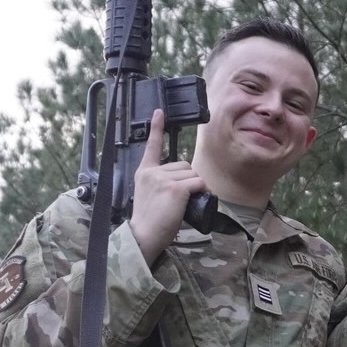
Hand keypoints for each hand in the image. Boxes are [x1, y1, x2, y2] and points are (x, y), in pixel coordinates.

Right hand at [128, 110, 209, 263]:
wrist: (144, 235)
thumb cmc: (150, 220)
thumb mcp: (150, 195)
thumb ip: (162, 182)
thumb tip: (186, 181)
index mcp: (144, 172)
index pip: (151, 146)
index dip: (156, 128)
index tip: (159, 112)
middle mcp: (152, 172)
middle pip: (184, 165)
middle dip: (188, 180)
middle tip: (178, 199)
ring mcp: (163, 179)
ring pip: (193, 175)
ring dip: (195, 187)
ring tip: (182, 203)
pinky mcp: (176, 188)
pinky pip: (199, 183)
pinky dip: (202, 192)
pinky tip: (191, 202)